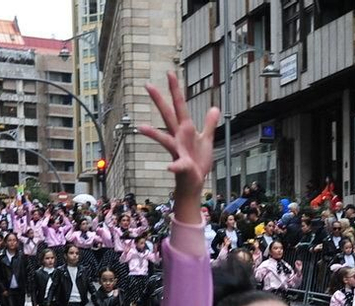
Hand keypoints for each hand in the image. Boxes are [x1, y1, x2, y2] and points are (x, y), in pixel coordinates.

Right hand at [138, 72, 218, 201]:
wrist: (194, 183)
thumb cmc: (198, 162)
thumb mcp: (207, 140)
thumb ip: (209, 124)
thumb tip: (214, 107)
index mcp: (185, 130)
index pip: (179, 106)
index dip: (175, 90)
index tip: (170, 73)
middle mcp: (178, 138)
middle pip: (168, 116)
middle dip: (159, 101)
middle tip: (147, 85)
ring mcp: (178, 151)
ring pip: (164, 139)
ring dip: (153, 134)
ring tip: (140, 127)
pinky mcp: (182, 166)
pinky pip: (178, 165)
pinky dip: (175, 166)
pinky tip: (169, 167)